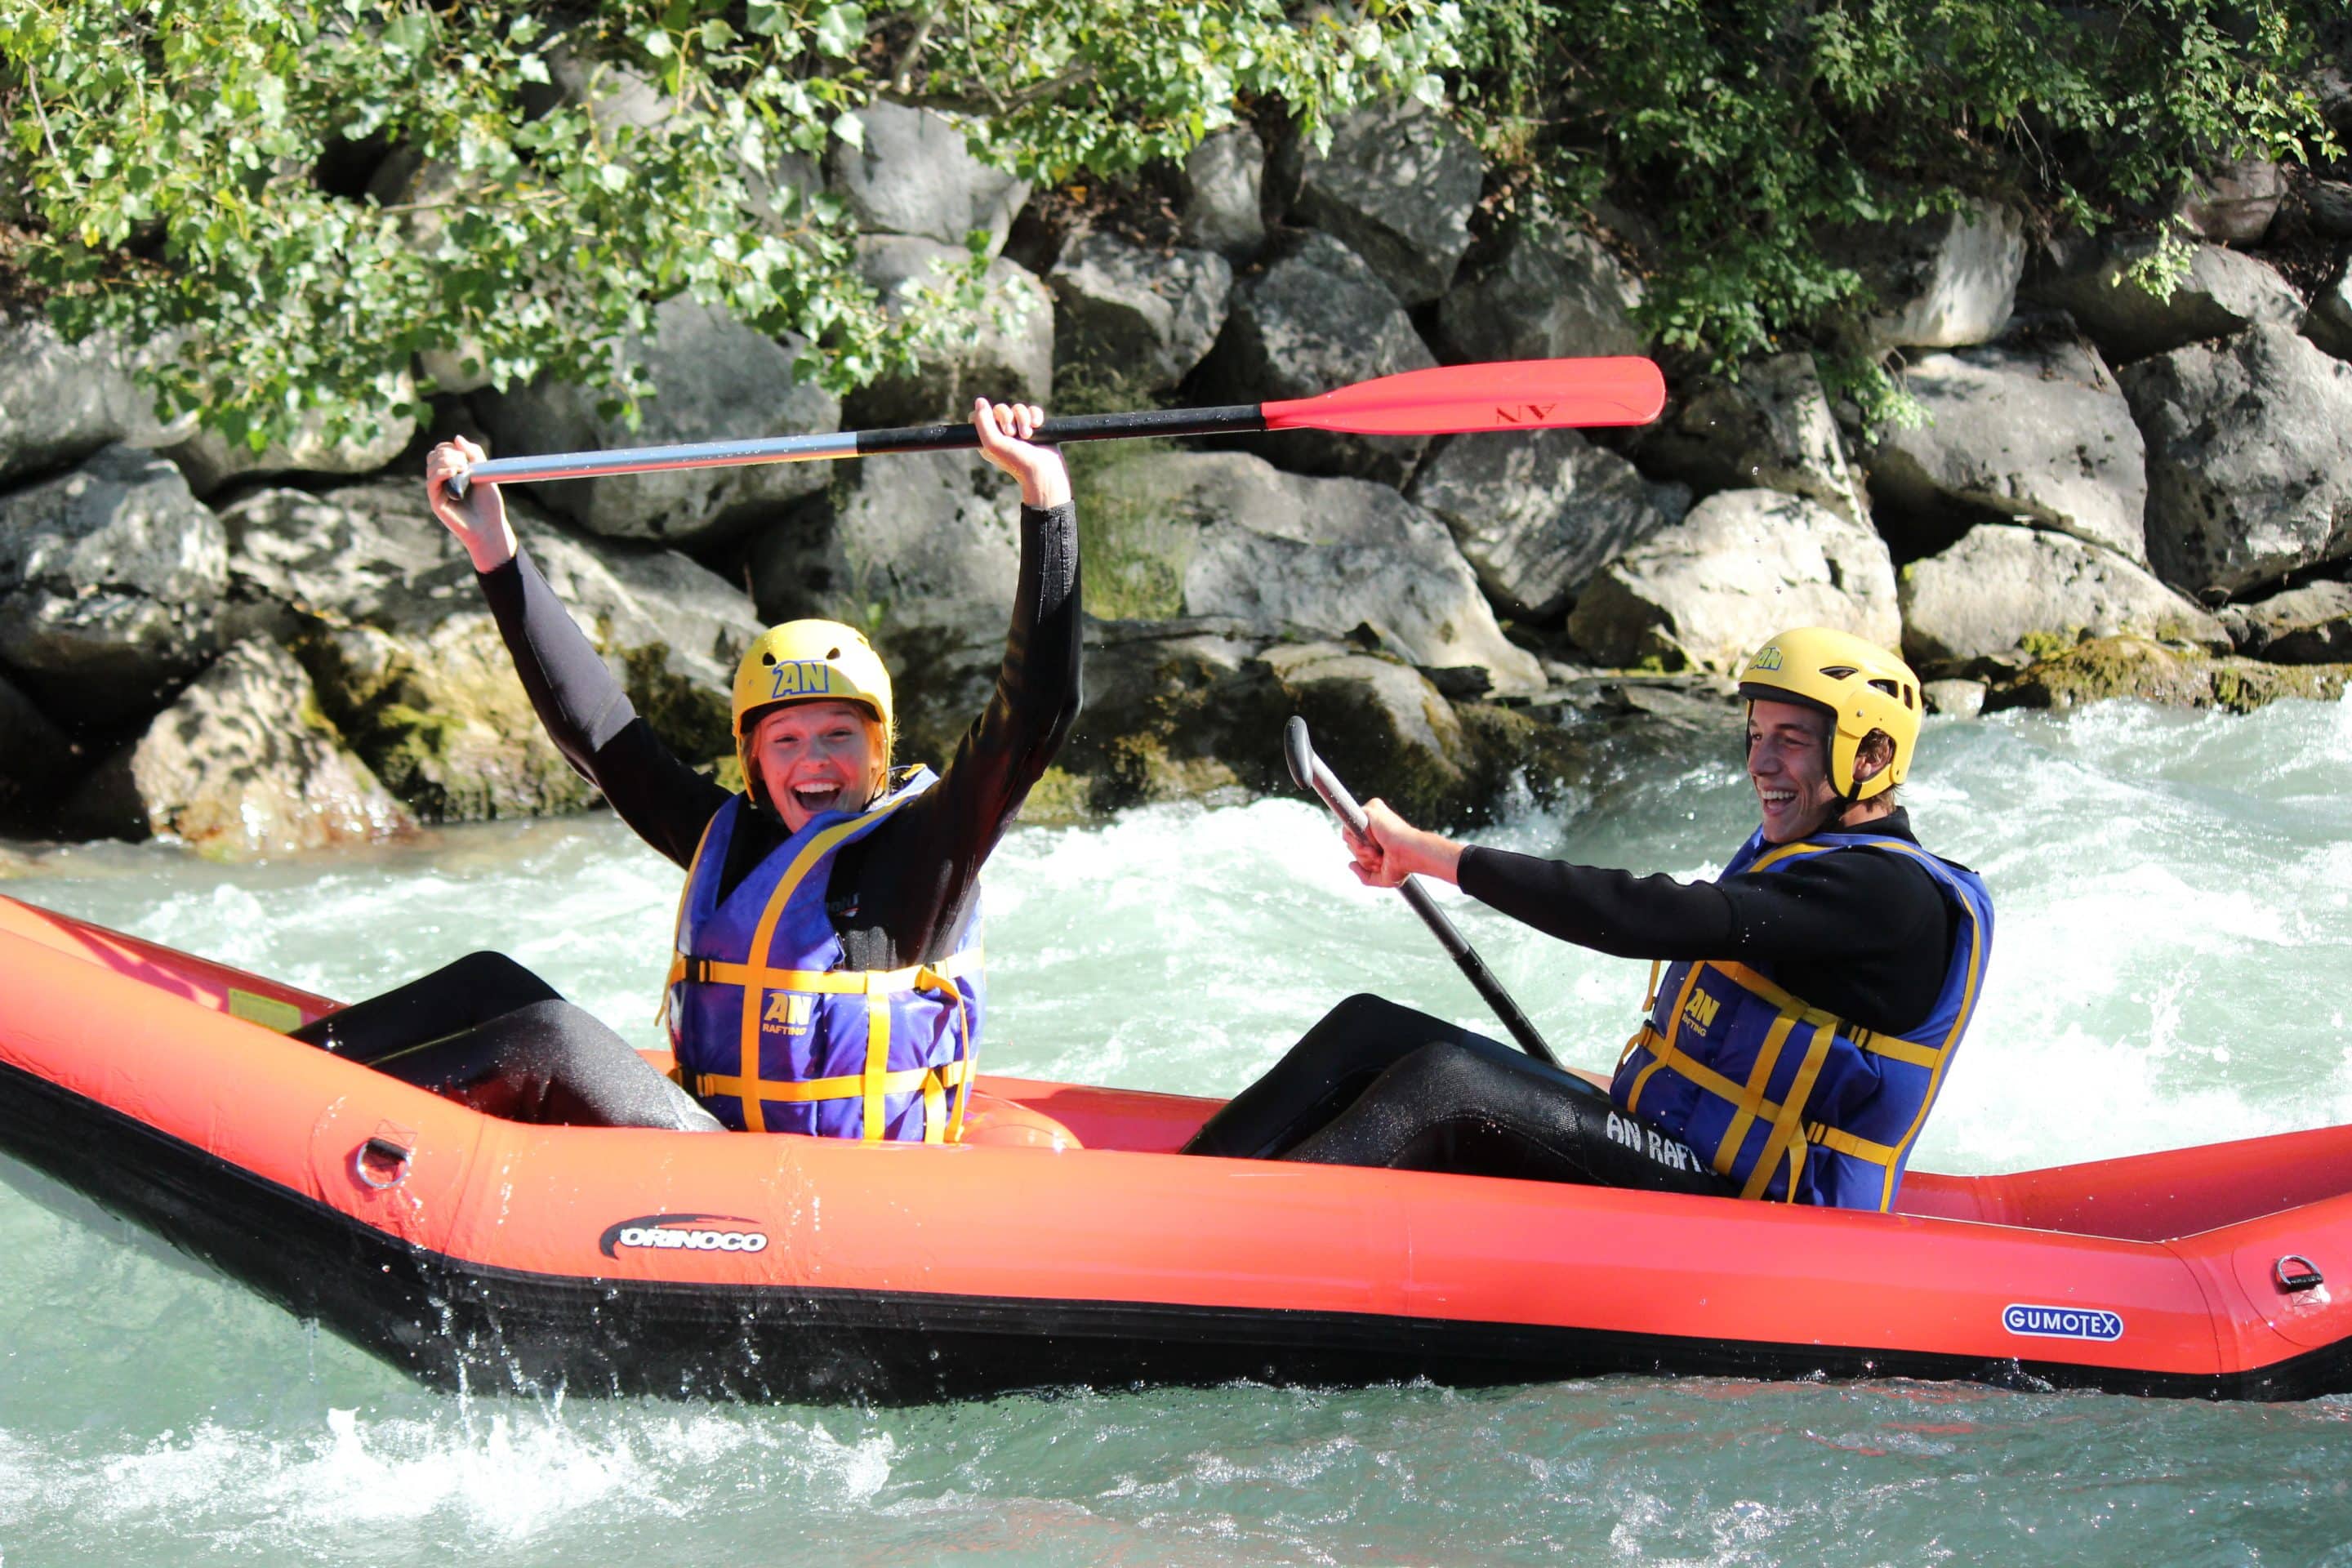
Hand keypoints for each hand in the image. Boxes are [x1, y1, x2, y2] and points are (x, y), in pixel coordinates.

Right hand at [425, 437, 516, 571]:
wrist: (490, 527)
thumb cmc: (489, 504)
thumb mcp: (485, 473)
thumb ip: (473, 454)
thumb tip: (457, 437)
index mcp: (452, 473)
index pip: (441, 451)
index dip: (451, 447)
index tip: (467, 455)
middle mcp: (442, 481)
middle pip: (433, 455)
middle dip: (449, 452)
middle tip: (465, 463)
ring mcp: (438, 491)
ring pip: (431, 465)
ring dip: (447, 461)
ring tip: (463, 468)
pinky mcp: (436, 501)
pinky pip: (431, 481)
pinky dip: (442, 472)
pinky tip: (454, 473)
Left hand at [972, 398, 1070, 508]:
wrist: (1043, 470)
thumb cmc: (1016, 460)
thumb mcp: (993, 443)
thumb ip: (982, 421)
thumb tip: (980, 401)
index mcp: (988, 438)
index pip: (981, 415)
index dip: (987, 416)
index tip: (995, 428)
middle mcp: (1002, 433)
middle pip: (1000, 408)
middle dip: (1007, 417)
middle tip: (1012, 434)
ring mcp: (1020, 429)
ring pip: (1018, 408)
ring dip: (1023, 419)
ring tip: (1027, 435)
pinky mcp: (1035, 427)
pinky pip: (1033, 410)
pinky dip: (1035, 416)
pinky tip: (1037, 426)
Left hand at [1344, 798, 1464, 888]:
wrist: (1410, 855)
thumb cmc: (1402, 866)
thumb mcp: (1383, 877)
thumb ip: (1365, 875)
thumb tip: (1351, 864)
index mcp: (1378, 834)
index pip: (1357, 846)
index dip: (1364, 858)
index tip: (1381, 861)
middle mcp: (1374, 822)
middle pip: (1350, 843)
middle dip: (1362, 857)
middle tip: (1381, 856)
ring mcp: (1372, 814)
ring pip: (1348, 837)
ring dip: (1362, 852)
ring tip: (1380, 851)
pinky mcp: (1369, 808)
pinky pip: (1349, 829)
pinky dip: (1361, 842)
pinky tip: (1377, 843)